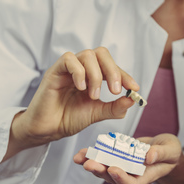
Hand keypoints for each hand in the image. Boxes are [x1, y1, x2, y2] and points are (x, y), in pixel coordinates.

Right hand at [4, 47, 139, 160]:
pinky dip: (79, 72)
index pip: (112, 67)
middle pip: (101, 53)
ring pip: (87, 55)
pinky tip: (81, 88)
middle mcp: (82, 69)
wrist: (48, 130)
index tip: (135, 88)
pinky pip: (68, 59)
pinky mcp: (54, 71)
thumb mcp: (97, 114)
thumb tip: (132, 100)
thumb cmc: (69, 118)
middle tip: (115, 90)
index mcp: (94, 76)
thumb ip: (115, 108)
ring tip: (94, 96)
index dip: (125, 75)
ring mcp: (68, 69)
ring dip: (95, 75)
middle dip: (113, 71)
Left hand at [74, 133, 183, 183]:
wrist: (164, 149)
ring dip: (92, 164)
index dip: (121, 179)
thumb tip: (149, 156)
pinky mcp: (117, 158)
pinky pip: (103, 158)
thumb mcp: (171, 150)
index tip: (113, 169)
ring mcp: (123, 167)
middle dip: (100, 171)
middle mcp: (132, 174)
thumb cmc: (170, 152)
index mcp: (146, 176)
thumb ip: (161, 153)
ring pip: (104, 170)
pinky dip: (92, 155)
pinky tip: (82, 152)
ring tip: (81, 157)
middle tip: (90, 164)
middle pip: (113, 178)